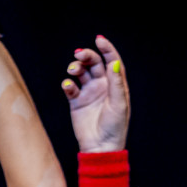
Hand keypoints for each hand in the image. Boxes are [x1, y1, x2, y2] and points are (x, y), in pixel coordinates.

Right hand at [62, 36, 129, 152]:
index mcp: (116, 85)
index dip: (107, 49)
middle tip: (79, 55)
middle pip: (94, 64)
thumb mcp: (119, 104)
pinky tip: (68, 86)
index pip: (112, 62)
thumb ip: (116, 83)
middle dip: (86, 56)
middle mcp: (102, 86)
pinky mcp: (76, 102)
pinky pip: (70, 87)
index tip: (99, 40)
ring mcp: (89, 93)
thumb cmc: (115, 128)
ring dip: (75, 68)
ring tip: (73, 71)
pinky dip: (67, 83)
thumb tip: (114, 62)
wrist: (100, 147)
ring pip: (80, 73)